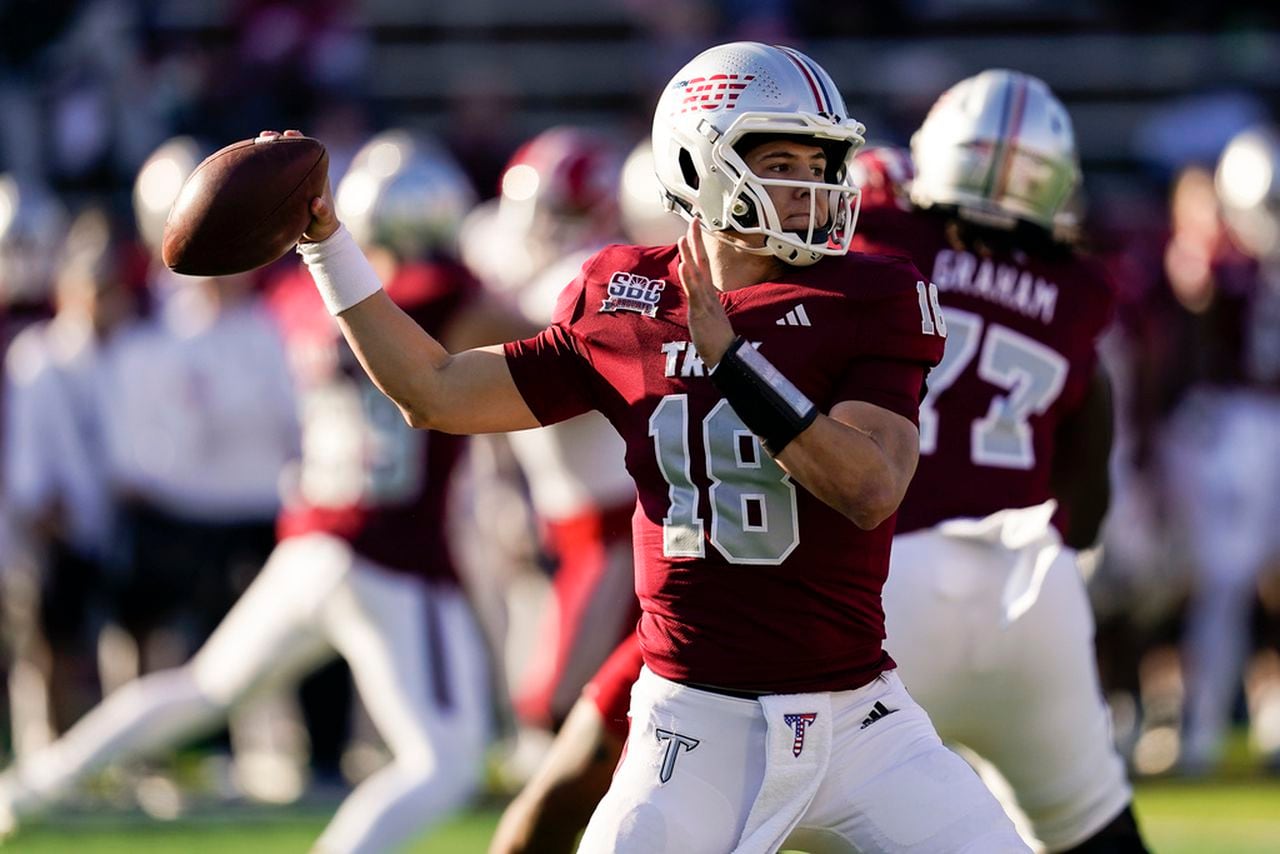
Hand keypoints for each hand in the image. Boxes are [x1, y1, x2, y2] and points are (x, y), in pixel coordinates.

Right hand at [259, 129, 339, 242]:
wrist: (315, 236)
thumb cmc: (322, 226)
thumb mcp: (324, 220)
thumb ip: (322, 212)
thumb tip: (316, 203)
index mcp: (315, 176)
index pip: (306, 152)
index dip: (298, 140)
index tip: (289, 133)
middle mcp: (301, 175)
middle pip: (289, 152)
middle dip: (277, 141)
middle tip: (264, 135)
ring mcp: (289, 181)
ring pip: (276, 162)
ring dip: (265, 152)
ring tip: (253, 143)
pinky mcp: (279, 190)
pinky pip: (268, 175)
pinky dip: (259, 168)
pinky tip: (245, 164)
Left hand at [677, 218, 734, 367]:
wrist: (725, 355)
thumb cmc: (715, 337)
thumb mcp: (707, 314)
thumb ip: (701, 300)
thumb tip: (698, 292)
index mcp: (708, 292)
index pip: (702, 263)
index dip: (697, 245)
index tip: (694, 227)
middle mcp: (708, 293)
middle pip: (701, 262)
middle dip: (696, 241)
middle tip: (693, 220)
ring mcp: (705, 301)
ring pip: (697, 274)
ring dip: (690, 255)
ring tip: (683, 237)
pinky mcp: (702, 312)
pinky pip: (695, 293)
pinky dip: (689, 278)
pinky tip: (684, 265)